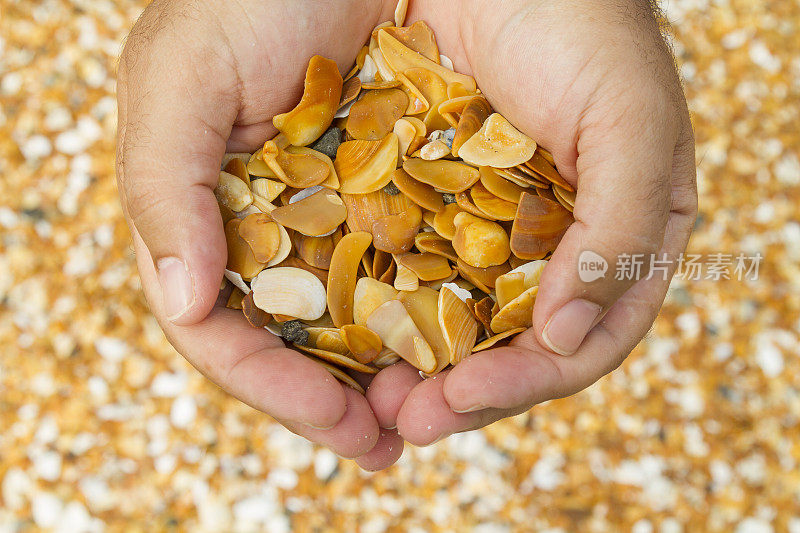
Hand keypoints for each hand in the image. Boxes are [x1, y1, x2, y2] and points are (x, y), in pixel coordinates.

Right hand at [115, 0, 404, 467]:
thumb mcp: (180, 78)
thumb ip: (164, 187)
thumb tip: (184, 300)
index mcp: (215, 224)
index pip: (226, 331)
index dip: (273, 387)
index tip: (334, 422)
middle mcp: (277, 232)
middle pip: (298, 343)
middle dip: (339, 400)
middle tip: (387, 440)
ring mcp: (340, 219)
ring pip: (359, 320)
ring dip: (394, 373)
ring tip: (433, 408)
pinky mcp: (403, 196)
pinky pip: (419, 269)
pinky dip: (437, 312)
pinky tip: (465, 343)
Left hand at [367, 0, 696, 459]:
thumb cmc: (584, 28)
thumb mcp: (632, 124)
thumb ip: (622, 233)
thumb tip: (563, 337)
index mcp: (612, 241)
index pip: (581, 341)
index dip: (525, 383)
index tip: (461, 401)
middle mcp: (548, 247)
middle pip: (510, 347)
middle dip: (460, 391)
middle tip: (405, 421)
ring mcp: (484, 228)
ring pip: (454, 319)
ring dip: (413, 364)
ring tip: (367, 398)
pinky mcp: (423, 203)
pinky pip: (403, 268)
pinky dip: (381, 306)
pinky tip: (348, 330)